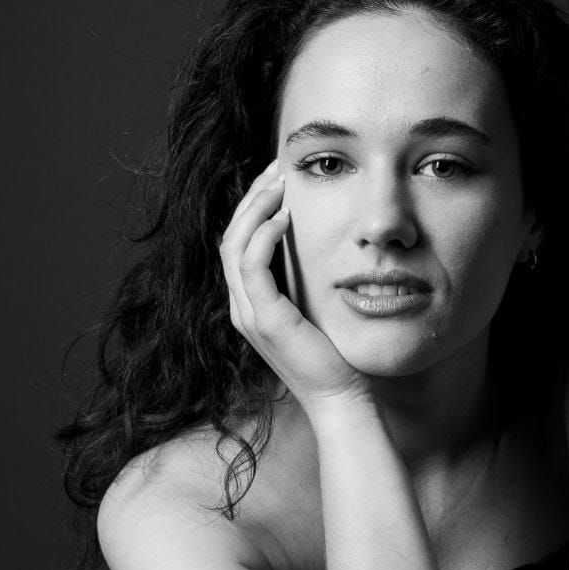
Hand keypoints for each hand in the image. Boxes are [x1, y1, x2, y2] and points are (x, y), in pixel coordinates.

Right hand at [219, 159, 369, 418]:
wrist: (340, 400)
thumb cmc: (335, 360)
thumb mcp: (314, 313)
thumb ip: (303, 286)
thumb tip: (316, 251)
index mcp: (250, 307)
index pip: (236, 246)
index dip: (251, 210)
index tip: (276, 182)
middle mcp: (242, 310)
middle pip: (229, 239)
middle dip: (250, 199)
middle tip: (276, 170)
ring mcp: (250, 316)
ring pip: (234, 246)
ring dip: (255, 208)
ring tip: (280, 183)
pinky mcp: (267, 321)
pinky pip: (253, 266)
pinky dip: (264, 235)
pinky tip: (285, 216)